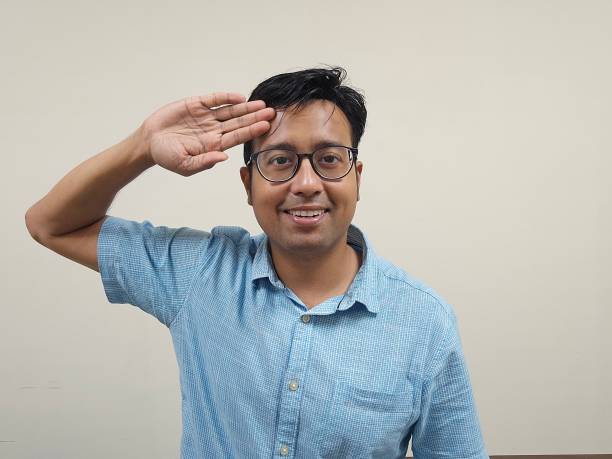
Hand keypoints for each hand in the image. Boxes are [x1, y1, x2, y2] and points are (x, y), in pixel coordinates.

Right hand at [141, 93, 274, 175]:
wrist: (149, 141)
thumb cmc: (167, 156)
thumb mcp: (184, 165)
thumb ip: (204, 162)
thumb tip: (223, 158)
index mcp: (214, 145)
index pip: (237, 137)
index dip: (251, 131)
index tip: (265, 126)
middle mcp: (214, 130)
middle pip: (239, 123)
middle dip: (255, 118)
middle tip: (272, 113)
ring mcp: (207, 117)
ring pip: (231, 111)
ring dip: (246, 108)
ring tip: (261, 104)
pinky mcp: (197, 105)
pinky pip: (215, 100)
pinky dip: (226, 98)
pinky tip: (239, 97)